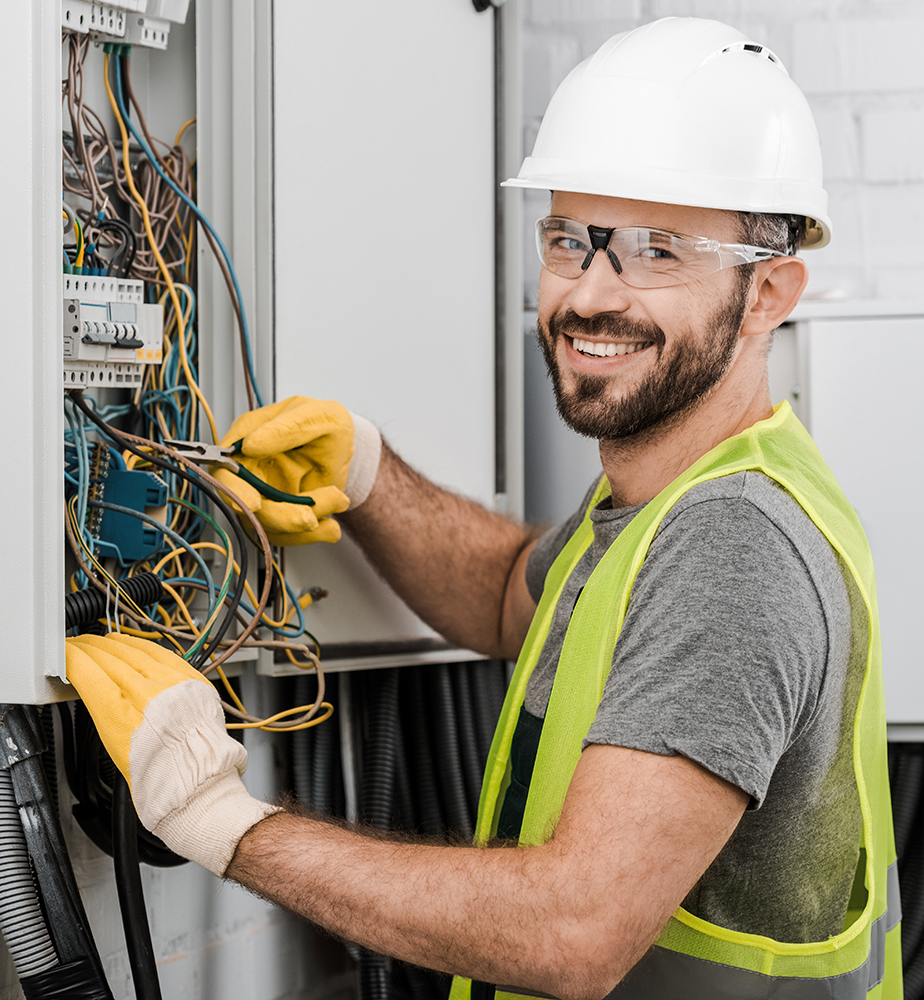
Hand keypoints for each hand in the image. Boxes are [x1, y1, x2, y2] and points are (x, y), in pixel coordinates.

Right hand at [64, 633, 278, 875]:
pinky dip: (144, 648)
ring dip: (116, 645)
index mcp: (121, 716)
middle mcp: (147, 695)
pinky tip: (135, 646)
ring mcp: (172, 685)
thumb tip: (97, 691)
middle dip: (92, 649)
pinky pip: (164, 655)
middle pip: (111, 658)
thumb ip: (108, 715)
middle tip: (80, 645)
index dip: (74, 659)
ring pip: (137, 652)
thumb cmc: (159, 781)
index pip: (89, 673)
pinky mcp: (192, 682)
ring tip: (103, 642)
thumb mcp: (116, 750)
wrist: (200, 785)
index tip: (67, 654)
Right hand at [212, 396, 381, 545]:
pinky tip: (331, 527)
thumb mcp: (316, 416)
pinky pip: (289, 535)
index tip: (255, 503)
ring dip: (306, 522)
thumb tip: (250, 443)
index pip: (225, 470)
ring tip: (337, 499)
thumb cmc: (326, 423)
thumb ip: (286, 428)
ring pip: (270, 525)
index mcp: (248, 438)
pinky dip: (314, 534)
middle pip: (246, 505)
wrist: (346, 447)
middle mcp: (251, 469)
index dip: (234, 490)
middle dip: (279, 516)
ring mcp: (264, 494)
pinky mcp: (281, 513)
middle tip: (308, 517)